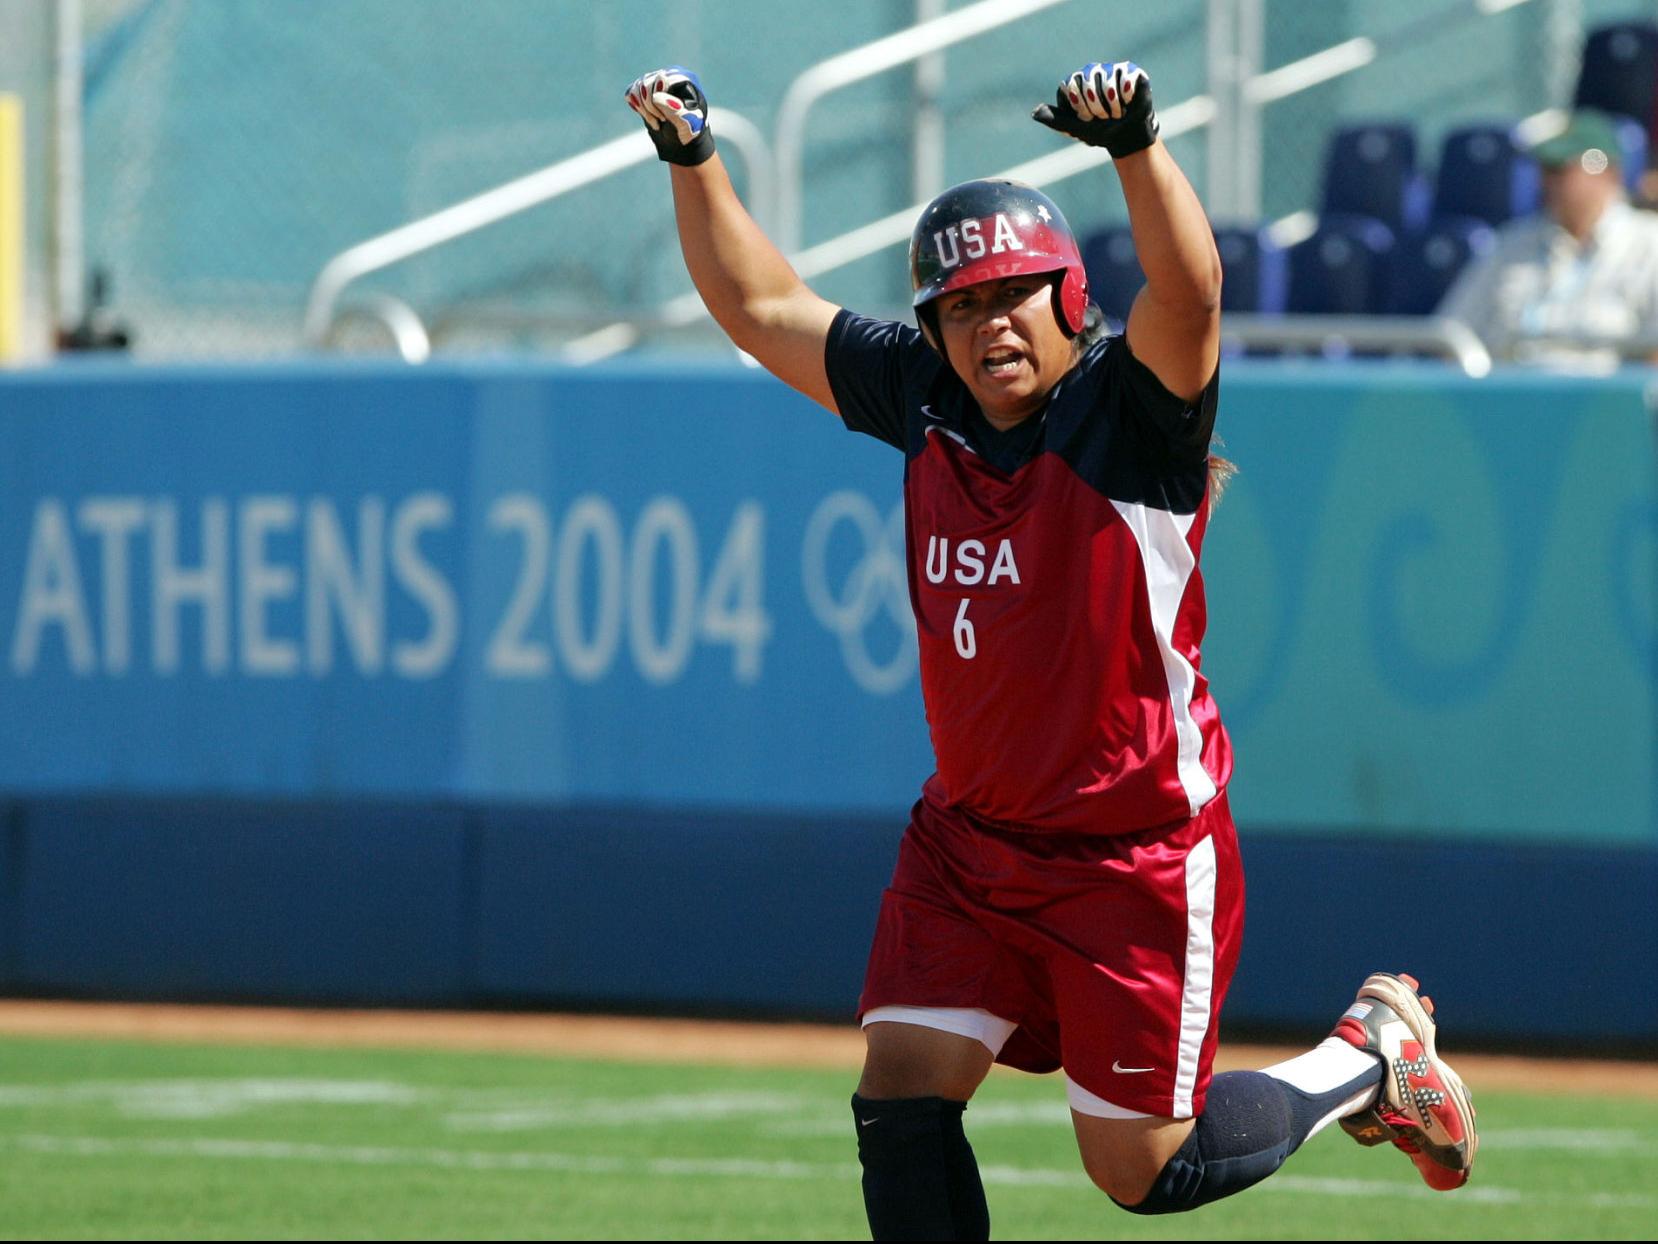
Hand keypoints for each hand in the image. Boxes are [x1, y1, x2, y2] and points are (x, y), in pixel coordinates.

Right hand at [624, 66, 715, 166]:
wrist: (682, 138)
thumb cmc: (690, 130)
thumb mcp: (688, 124)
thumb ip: (675, 110)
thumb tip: (656, 97)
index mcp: (683, 78)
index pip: (661, 79)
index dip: (658, 100)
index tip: (664, 118)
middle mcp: (668, 75)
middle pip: (646, 83)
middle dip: (650, 107)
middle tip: (662, 121)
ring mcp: (655, 80)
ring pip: (637, 88)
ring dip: (644, 110)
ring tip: (656, 122)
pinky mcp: (644, 89)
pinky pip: (631, 92)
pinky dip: (636, 106)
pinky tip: (648, 116)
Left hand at [1032, 61, 1159, 158]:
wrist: (1126, 137)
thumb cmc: (1100, 132)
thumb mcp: (1076, 129)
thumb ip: (1056, 120)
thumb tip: (1034, 113)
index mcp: (1075, 84)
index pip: (1071, 86)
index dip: (1080, 105)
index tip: (1086, 118)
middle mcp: (1090, 73)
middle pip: (1088, 82)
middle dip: (1096, 107)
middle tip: (1103, 117)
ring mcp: (1110, 70)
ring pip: (1107, 82)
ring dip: (1113, 106)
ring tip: (1116, 112)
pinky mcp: (1129, 71)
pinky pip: (1125, 78)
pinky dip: (1126, 97)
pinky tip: (1128, 102)